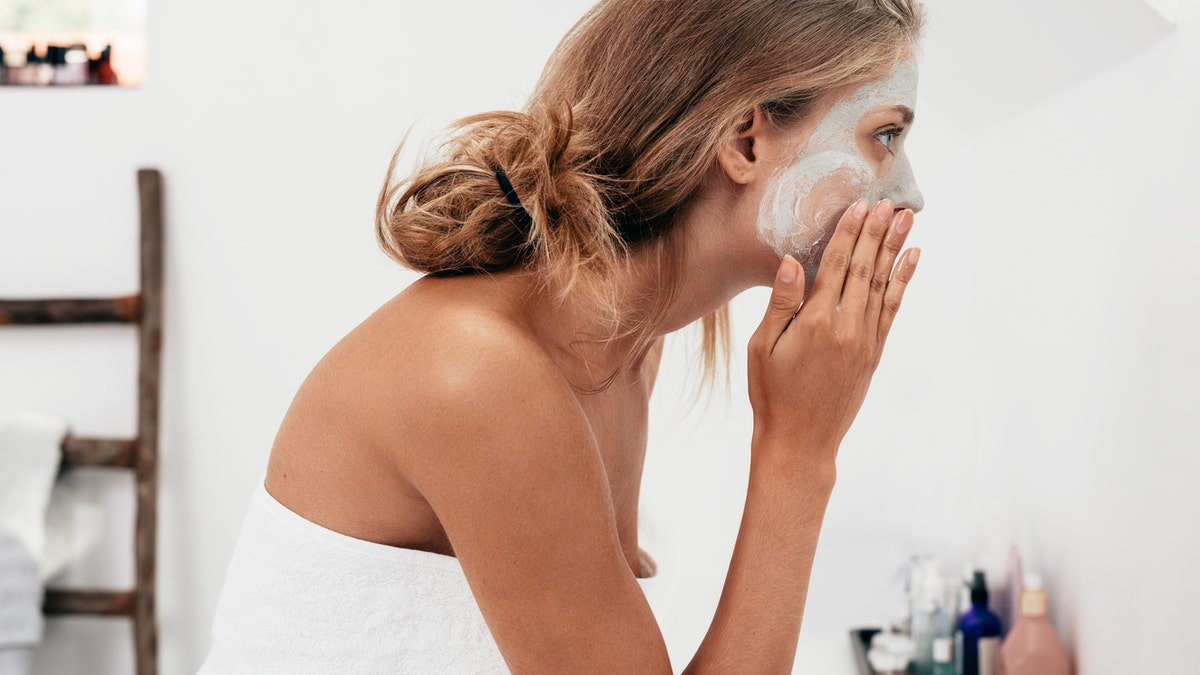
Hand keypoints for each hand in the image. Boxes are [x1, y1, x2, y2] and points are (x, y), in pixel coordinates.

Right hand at [747, 199, 919, 468]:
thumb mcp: (762, 348)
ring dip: (895, 248)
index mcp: (816, 323)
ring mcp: (865, 340)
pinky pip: (892, 308)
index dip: (849, 233)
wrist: (801, 441)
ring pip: (883, 284)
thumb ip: (781, 304)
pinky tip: (911, 259)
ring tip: (906, 219)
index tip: (860, 206)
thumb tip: (790, 262)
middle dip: (876, 233)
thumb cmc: (773, 395)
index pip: (835, 266)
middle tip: (889, 201)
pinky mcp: (874, 353)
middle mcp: (847, 327)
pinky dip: (903, 281)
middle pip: (864, 269)